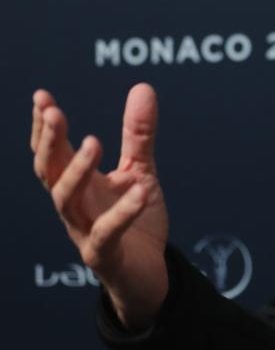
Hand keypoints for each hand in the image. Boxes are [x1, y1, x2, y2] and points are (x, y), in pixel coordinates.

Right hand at [31, 83, 169, 328]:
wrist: (148, 272)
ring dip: (77, 170)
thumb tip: (142, 86)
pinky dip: (122, 211)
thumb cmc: (136, 219)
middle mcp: (74, 206)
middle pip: (49, 172)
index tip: (41, 97)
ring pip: (66, 201)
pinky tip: (139, 190)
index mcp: (79, 184)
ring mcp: (84, 231)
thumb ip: (137, 134)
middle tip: (54, 111)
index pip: (52, 153)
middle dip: (48, 141)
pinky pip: (106, 233)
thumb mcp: (140, 170)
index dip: (44, 127)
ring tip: (94, 140)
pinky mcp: (104, 255)